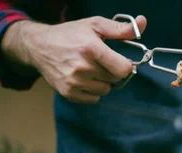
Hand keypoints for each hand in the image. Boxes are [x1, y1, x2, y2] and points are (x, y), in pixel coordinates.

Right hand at [1, 16, 147, 103]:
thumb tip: (142, 23)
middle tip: (100, 62)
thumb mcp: (95, 25)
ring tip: (89, 69)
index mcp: (90, 49)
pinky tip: (83, 78)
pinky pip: (93, 99)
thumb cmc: (70, 34)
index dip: (125, 65)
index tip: (118, 60)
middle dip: (112, 71)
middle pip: (115, 79)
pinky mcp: (68, 93)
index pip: (123, 69)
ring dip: (102, 82)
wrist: (38, 47)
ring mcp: (74, 82)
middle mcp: (82, 67)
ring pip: (105, 90)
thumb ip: (121, 28)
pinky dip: (92, 91)